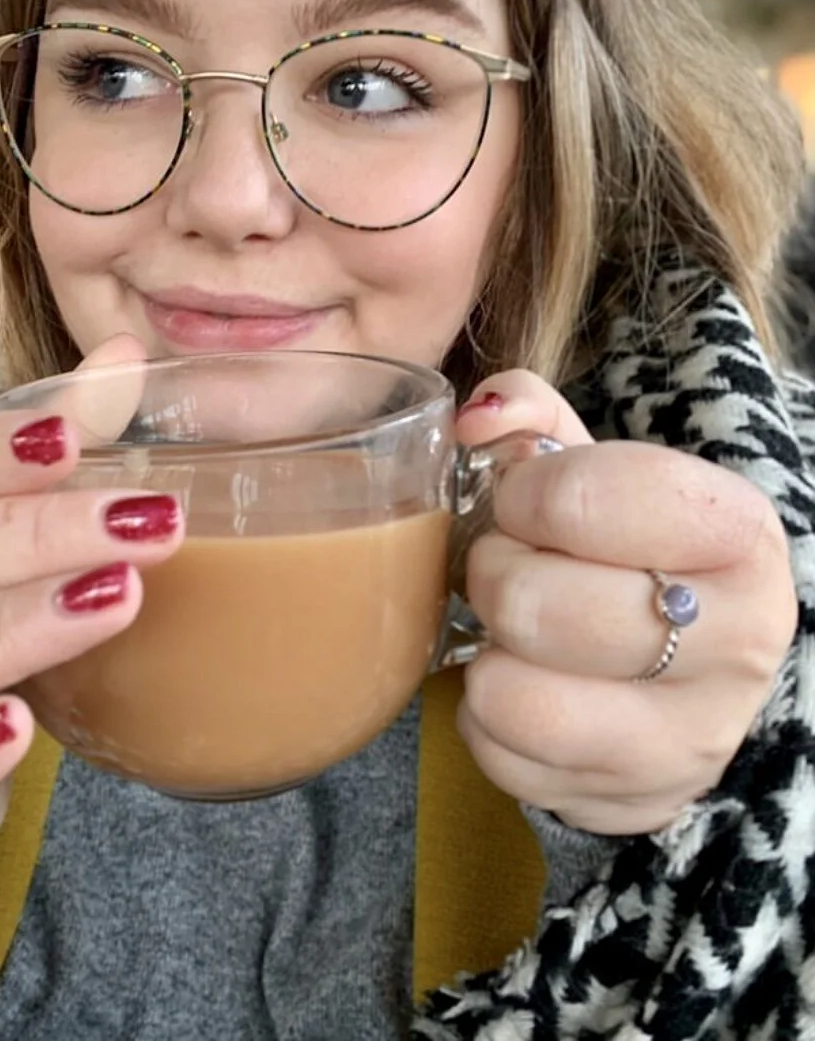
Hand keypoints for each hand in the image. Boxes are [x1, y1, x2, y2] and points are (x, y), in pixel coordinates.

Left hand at [454, 371, 797, 835]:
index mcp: (739, 535)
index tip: (521, 499)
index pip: (587, 499)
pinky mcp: (635, 802)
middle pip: (537, 603)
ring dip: (487, 652)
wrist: (690, 661)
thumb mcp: (596, 465)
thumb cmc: (628, 547)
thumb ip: (529, 415)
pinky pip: (501, 756)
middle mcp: (739, 643)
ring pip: (515, 696)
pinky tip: (524, 685)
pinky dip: (486, 717)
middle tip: (506, 566)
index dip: (524, 494)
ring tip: (512, 631)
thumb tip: (477, 419)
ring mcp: (692, 739)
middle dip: (494, 572)